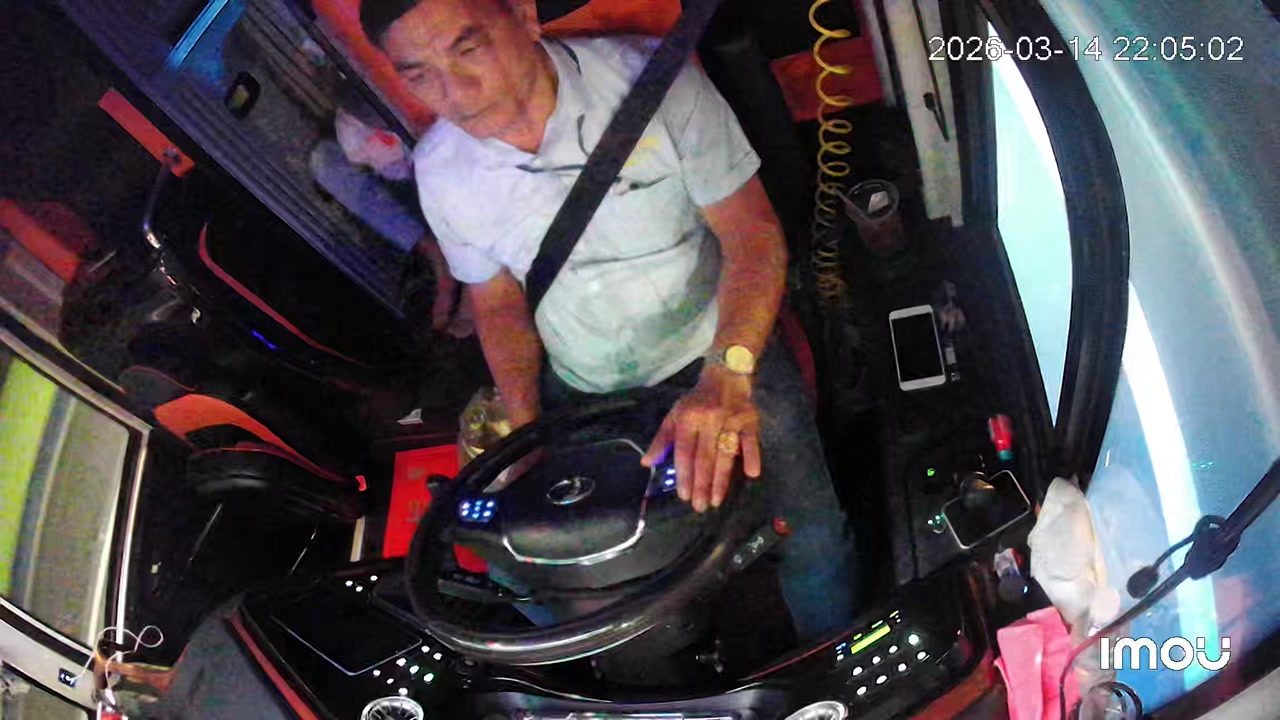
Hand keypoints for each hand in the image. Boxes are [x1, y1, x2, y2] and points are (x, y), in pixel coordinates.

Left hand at [641, 365, 761, 511]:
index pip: (684, 451)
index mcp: (688, 419)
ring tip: (717, 500)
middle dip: (702, 484)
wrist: (725, 375)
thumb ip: (662, 439)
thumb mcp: (675, 415)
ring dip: (721, 478)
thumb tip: (647, 463)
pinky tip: (752, 474)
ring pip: (726, 453)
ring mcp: (731, 420)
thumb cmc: (697, 401)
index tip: (684, 496)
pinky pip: (751, 440)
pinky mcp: (750, 420)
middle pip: (704, 457)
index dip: (684, 474)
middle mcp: (708, 420)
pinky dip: (752, 456)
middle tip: (700, 506)